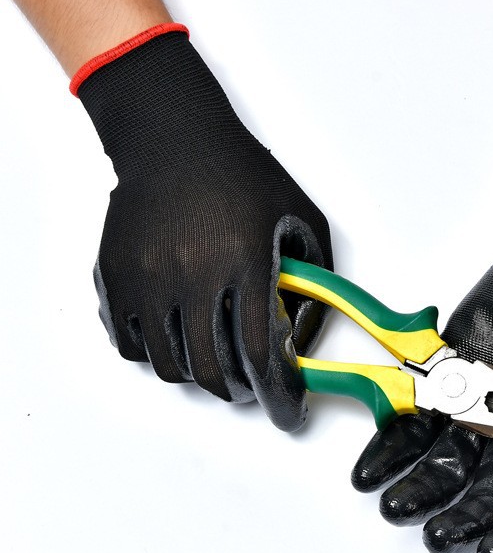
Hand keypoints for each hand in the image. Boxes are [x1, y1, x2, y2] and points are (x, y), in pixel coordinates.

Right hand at [79, 29, 332, 430]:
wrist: (175, 139)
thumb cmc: (243, 175)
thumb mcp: (300, 216)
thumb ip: (316, 278)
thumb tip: (310, 330)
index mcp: (244, 261)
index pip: (262, 350)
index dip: (280, 394)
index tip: (289, 412)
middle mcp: (192, 275)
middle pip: (214, 368)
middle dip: (240, 391)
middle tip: (250, 387)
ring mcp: (147, 278)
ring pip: (171, 364)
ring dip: (200, 377)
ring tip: (215, 363)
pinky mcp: (115, 278)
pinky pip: (130, 345)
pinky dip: (156, 356)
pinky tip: (177, 341)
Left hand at [352, 154, 492, 552]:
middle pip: (485, 491)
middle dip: (461, 518)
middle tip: (437, 538)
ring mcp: (476, 407)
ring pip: (442, 461)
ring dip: (417, 487)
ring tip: (393, 507)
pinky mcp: (446, 377)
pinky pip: (415, 416)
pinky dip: (391, 442)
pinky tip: (369, 468)